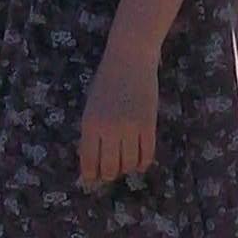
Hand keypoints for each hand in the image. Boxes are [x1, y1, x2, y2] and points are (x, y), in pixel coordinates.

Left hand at [79, 46, 157, 186]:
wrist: (130, 57)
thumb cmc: (107, 80)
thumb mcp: (91, 107)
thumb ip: (92, 133)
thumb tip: (94, 160)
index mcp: (89, 124)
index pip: (88, 162)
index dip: (90, 176)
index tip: (92, 180)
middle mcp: (108, 129)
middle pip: (109, 168)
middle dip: (109, 175)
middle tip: (110, 171)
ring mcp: (130, 128)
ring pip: (129, 164)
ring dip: (126, 168)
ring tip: (125, 162)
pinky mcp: (149, 125)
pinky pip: (147, 155)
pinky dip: (143, 163)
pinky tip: (139, 160)